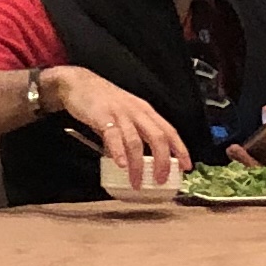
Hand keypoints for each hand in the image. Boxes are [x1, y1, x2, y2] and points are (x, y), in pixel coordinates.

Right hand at [38, 65, 187, 188]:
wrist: (78, 83)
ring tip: (136, 182)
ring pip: (136, 141)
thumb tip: (133, 161)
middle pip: (158, 137)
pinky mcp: (102, 116)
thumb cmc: (102, 101)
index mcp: (145, 111)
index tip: (187, 167)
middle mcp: (137, 112)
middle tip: (160, 180)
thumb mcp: (124, 115)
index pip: (169, 131)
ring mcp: (120, 114)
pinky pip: (113, 136)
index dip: (180, 149)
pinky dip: (119, 152)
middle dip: (163, 162)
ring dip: (138, 165)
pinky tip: (120, 165)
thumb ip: (131, 136)